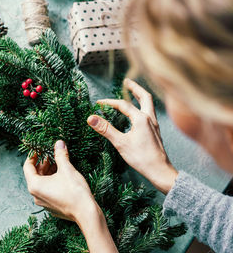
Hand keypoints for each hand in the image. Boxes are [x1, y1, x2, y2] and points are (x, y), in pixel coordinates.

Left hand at [23, 140, 122, 252]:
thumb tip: (59, 143)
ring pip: (41, 183)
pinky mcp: (51, 206)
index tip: (39, 150)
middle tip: (50, 154)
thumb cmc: (75, 192)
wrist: (86, 213)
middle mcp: (36, 195)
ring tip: (58, 163)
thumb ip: (60, 155)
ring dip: (48, 172)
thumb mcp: (67, 169)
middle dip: (42, 164)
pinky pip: (47, 191)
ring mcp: (43, 202)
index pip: (27, 167)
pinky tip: (62, 176)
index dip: (32, 156)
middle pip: (34, 175)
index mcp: (35, 186)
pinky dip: (52, 181)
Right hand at [87, 79, 177, 193]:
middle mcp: (150, 118)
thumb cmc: (141, 158)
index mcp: (141, 119)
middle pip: (144, 96)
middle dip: (134, 88)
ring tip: (133, 92)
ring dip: (140, 96)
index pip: (123, 105)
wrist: (160, 171)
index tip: (98, 103)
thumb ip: (106, 129)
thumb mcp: (120, 143)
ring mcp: (155, 125)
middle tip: (127, 81)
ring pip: (149, 104)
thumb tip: (91, 118)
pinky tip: (138, 113)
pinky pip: (150, 113)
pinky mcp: (155, 131)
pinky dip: (143, 106)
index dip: (109, 102)